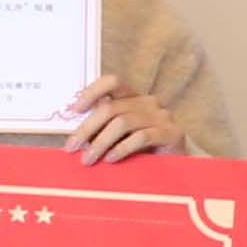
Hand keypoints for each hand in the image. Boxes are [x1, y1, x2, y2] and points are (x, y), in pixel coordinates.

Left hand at [63, 84, 189, 165]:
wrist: (174, 165)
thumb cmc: (140, 150)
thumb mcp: (117, 136)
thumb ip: (100, 130)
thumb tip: (73, 137)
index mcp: (132, 97)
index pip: (112, 82)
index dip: (91, 92)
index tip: (74, 110)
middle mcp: (148, 102)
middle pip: (110, 108)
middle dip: (86, 129)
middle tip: (71, 147)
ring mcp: (161, 116)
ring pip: (122, 123)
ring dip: (100, 142)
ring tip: (88, 159)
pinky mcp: (172, 133)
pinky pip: (141, 137)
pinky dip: (121, 148)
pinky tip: (111, 159)